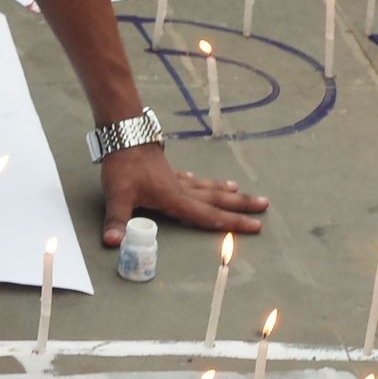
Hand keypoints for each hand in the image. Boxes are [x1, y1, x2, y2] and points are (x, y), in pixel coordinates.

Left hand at [99, 145, 268, 246]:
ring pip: (207, 187)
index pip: (208, 216)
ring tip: (242, 193)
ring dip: (225, 192)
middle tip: (265, 207)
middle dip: (240, 206)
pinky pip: (190, 180)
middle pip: (216, 200)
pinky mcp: (167, 170)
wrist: (124, 136)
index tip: (256, 226)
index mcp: (175, 199)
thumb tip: (112, 243)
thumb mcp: (117, 197)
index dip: (231, 223)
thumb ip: (117, 221)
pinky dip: (202, 182)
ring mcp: (176, 178)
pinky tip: (203, 181)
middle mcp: (181, 189)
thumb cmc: (123, 167)